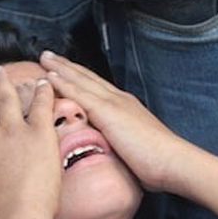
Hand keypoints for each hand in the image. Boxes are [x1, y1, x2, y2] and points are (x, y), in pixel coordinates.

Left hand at [40, 51, 187, 192]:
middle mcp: (119, 100)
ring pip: (81, 80)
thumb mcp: (135, 148)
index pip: (97, 87)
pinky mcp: (109, 112)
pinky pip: (80, 93)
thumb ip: (121, 143)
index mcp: (125, 107)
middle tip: (48, 55)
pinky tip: (51, 76)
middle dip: (66, 66)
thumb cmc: (159, 163)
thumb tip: (111, 150)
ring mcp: (114, 103)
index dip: (79, 77)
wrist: (173, 162)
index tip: (64, 69)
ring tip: (44, 58)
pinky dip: (64, 82)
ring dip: (60, 68)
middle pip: (87, 77)